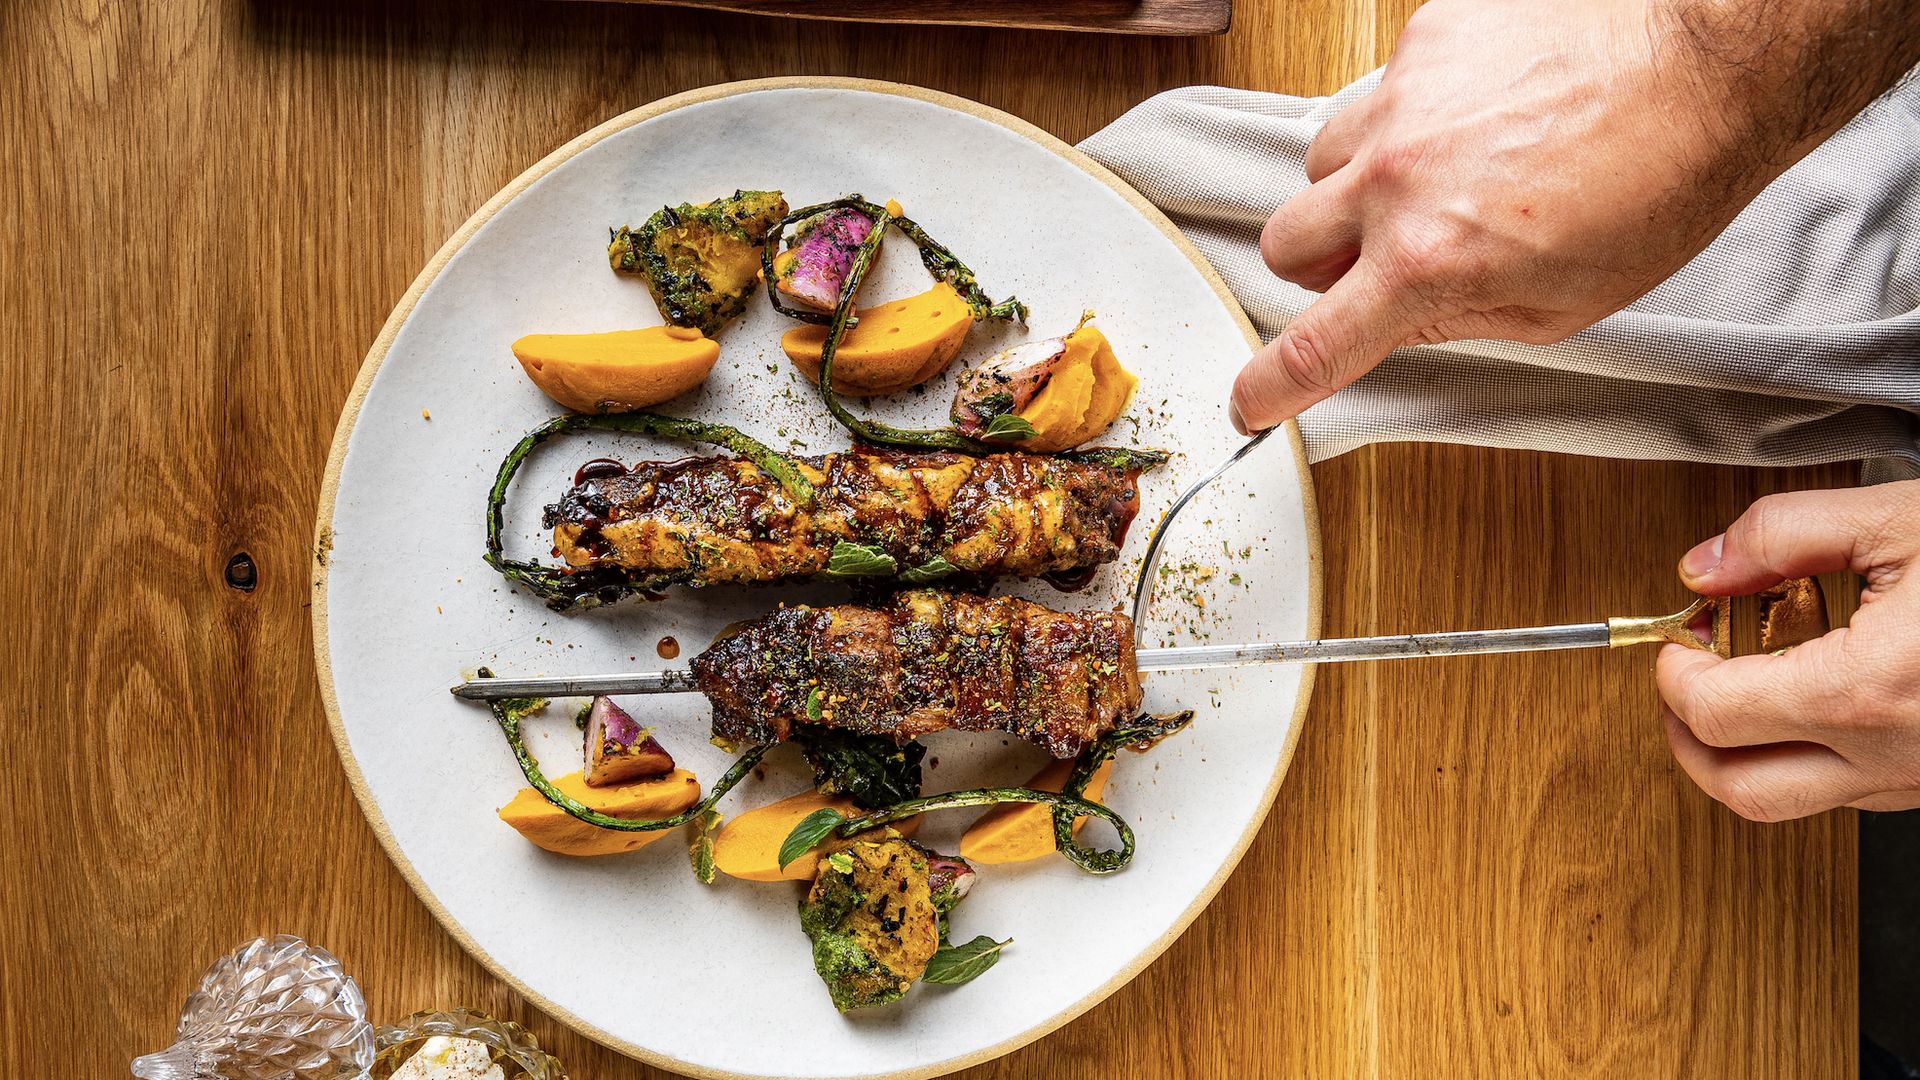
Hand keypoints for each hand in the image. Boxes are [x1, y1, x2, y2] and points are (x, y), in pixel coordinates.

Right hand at [1232, 0, 1919, 432]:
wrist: (1711, 62)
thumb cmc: (1659, 182)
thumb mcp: (1560, 304)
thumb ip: (1456, 319)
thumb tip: (1395, 321)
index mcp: (1428, 263)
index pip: (1314, 344)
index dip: (1271, 385)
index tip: (1252, 400)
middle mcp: (1396, 180)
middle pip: (1283, 243)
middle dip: (1319, 264)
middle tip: (1377, 260)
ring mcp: (1403, 100)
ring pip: (1320, 161)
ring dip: (1358, 184)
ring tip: (1439, 177)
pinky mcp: (1424, 38)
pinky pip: (1381, 91)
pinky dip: (1415, 113)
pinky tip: (1479, 114)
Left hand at [1657, 481, 1919, 820]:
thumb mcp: (1901, 517)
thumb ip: (1786, 534)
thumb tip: (1706, 565)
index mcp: (1867, 691)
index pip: (1711, 712)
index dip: (1674, 668)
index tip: (1682, 634)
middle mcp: (1892, 755)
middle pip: (1734, 788)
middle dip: (1686, 735)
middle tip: (1685, 677)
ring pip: (1789, 805)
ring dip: (1741, 755)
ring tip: (1740, 688)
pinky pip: (1850, 795)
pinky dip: (1807, 759)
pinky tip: (1814, 701)